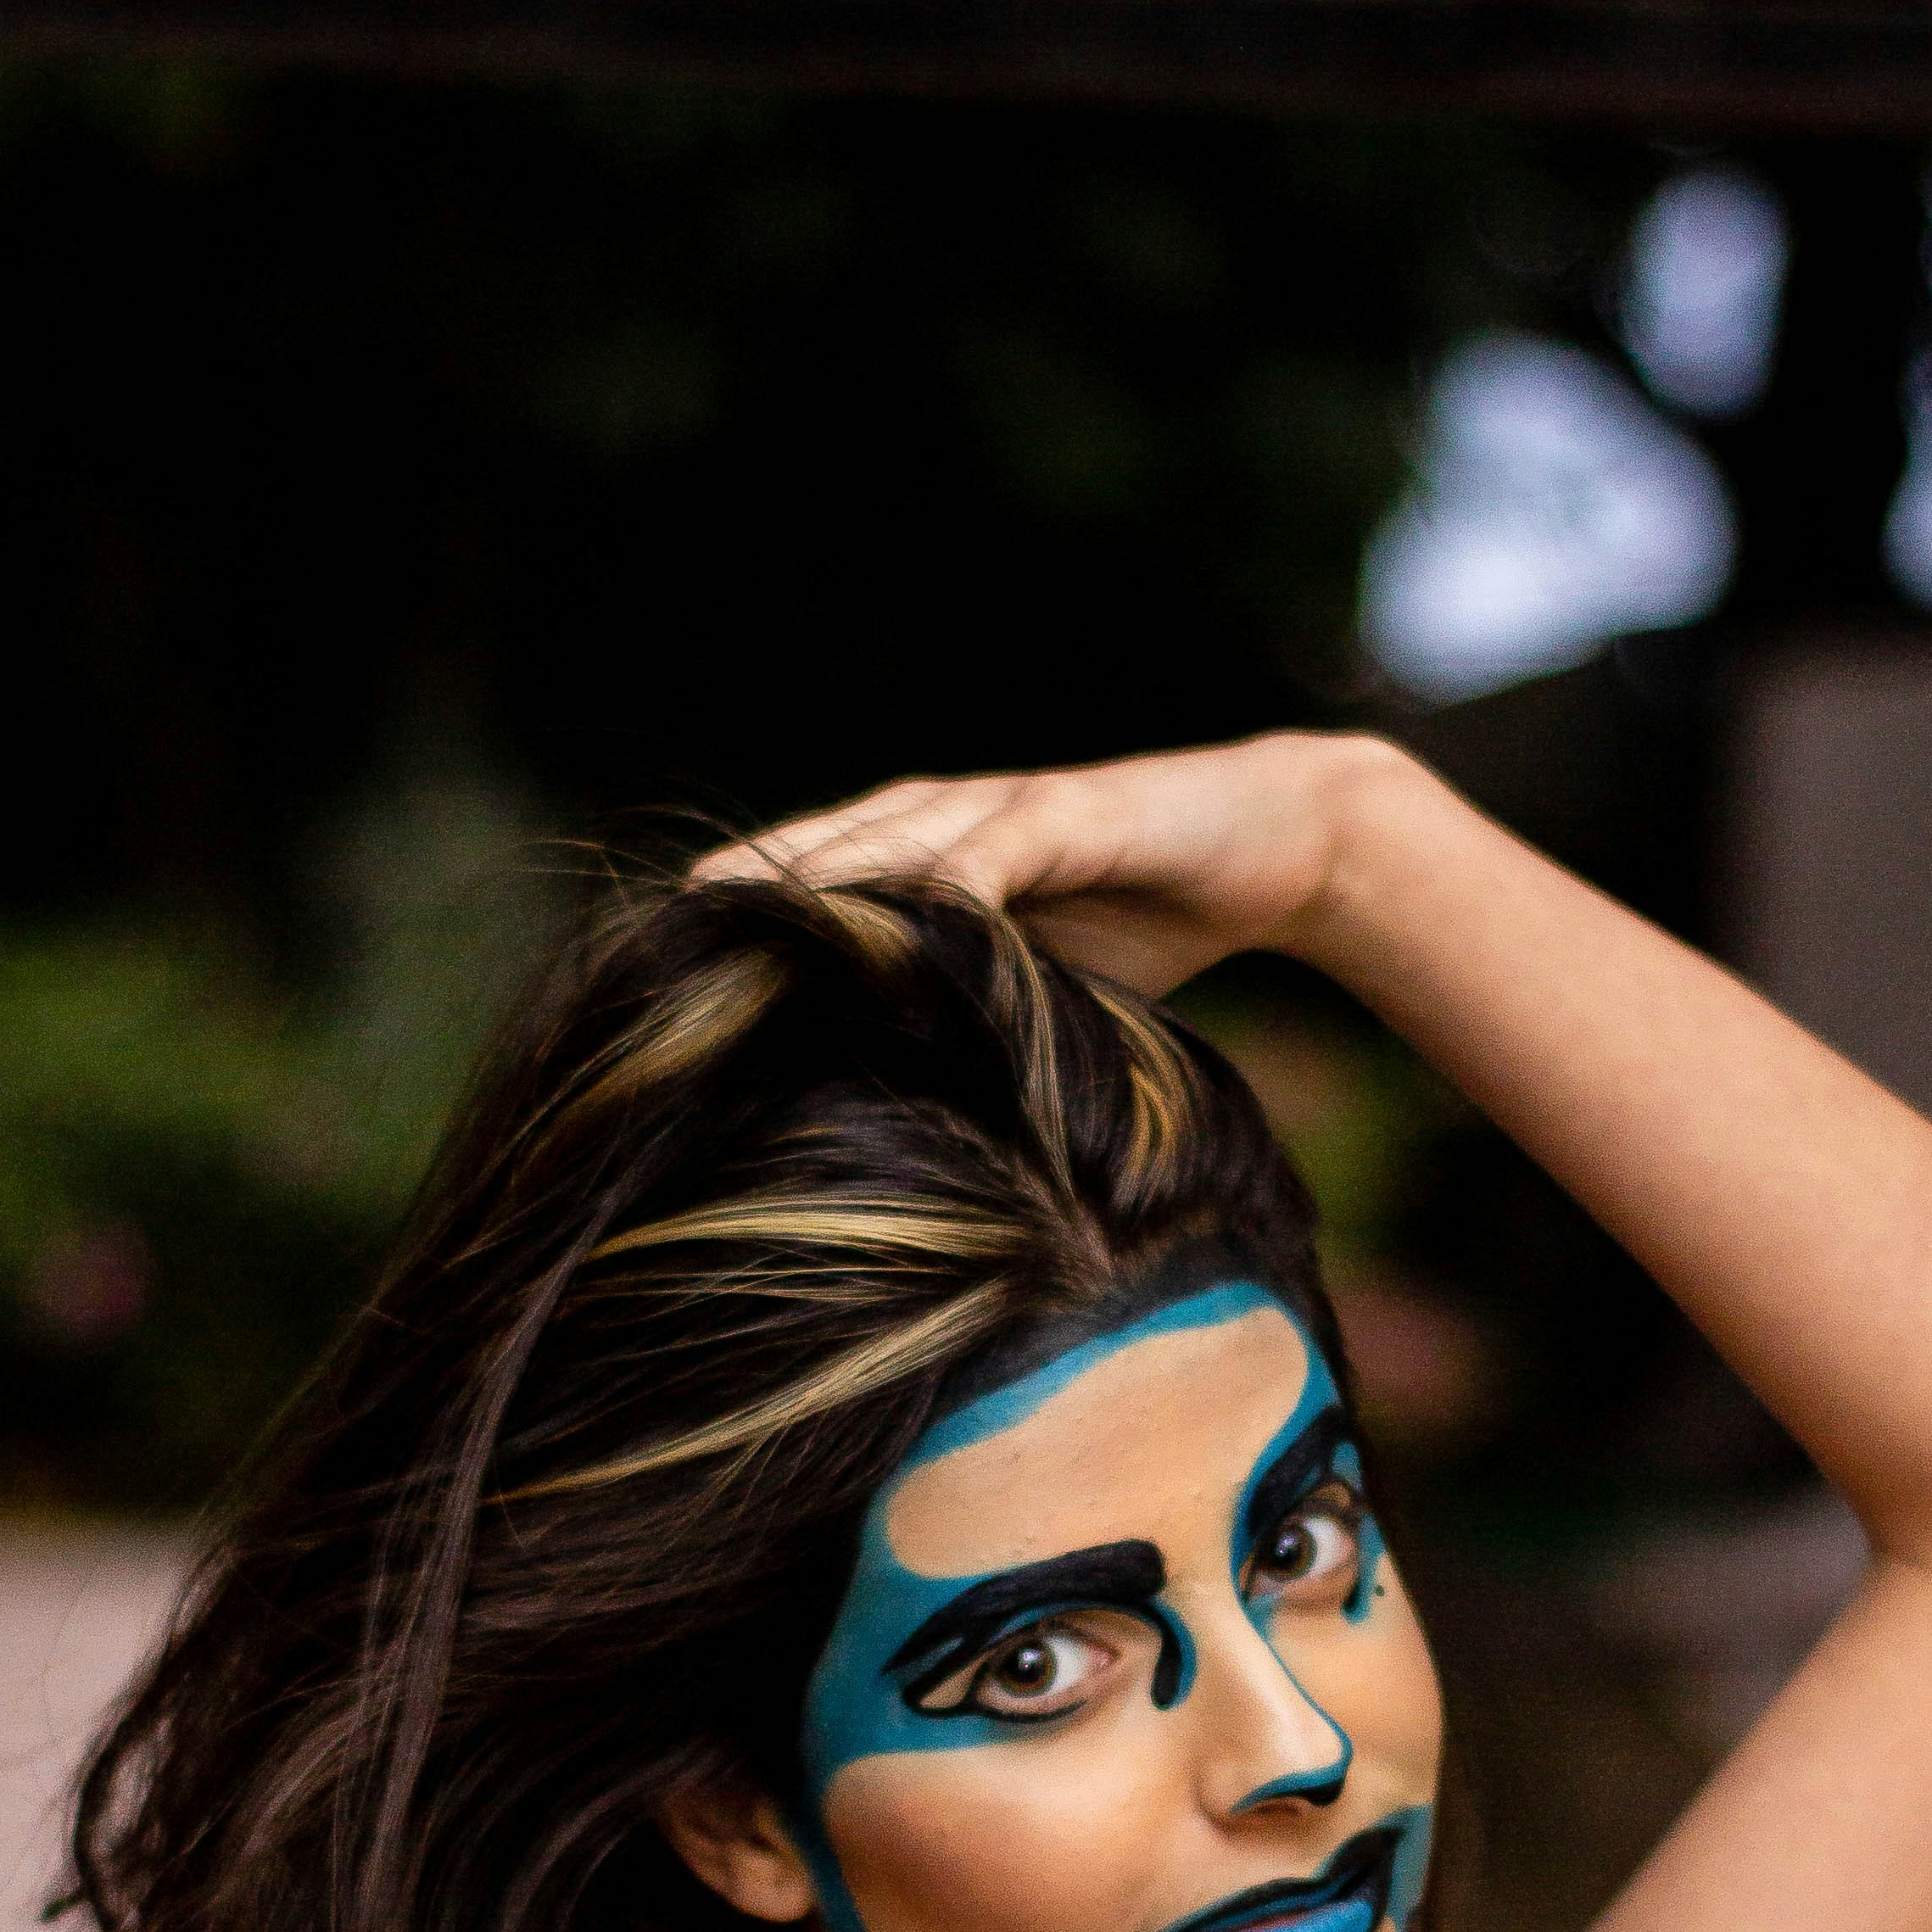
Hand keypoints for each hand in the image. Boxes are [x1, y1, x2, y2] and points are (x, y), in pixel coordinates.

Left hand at [694, 730, 1423, 1003]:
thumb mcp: (1039, 986)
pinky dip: (934, 883)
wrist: (1276, 846)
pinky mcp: (1066, 810)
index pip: (807, 890)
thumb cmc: (1148, 921)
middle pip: (813, 856)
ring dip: (807, 880)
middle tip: (656, 956)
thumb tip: (894, 1123)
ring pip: (881, 840)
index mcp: (926, 860)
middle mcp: (944, 822)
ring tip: (731, 923)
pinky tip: (888, 919)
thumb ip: (967, 1019)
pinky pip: (985, 847)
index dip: (740, 931)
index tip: (663, 989)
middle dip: (737, 902)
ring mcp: (1001, 809)